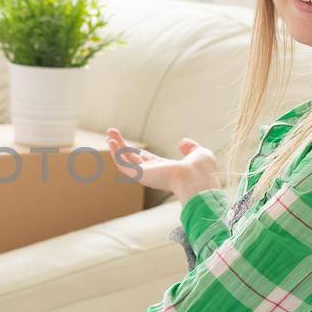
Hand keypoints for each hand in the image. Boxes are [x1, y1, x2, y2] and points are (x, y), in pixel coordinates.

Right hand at [106, 128, 221, 203]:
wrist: (197, 178)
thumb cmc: (201, 170)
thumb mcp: (199, 153)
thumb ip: (191, 148)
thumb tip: (183, 142)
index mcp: (166, 170)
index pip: (148, 160)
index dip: (137, 151)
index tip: (128, 143)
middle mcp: (154, 173)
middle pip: (133, 158)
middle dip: (122, 146)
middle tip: (112, 133)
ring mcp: (146, 174)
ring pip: (126, 159)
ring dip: (117, 145)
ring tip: (110, 132)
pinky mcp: (140, 174)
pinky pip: (123, 164)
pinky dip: (116, 153)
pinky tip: (111, 141)